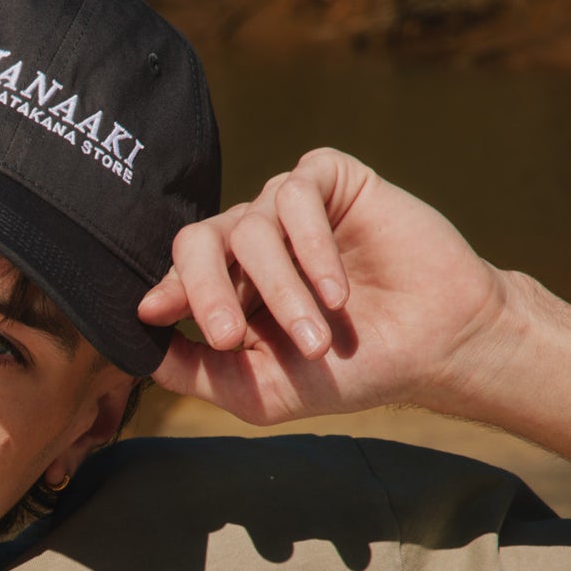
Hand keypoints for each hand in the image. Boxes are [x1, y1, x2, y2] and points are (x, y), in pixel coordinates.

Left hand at [138, 148, 514, 424]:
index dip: (166, 292)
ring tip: (317, 338)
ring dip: (282, 290)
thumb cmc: (351, 372)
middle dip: (204, 290)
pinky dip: (311, 246)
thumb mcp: (261, 389)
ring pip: (250, 228)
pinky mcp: (332, 181)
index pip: (178, 275)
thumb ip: (195, 371)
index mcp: (229, 286)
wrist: (436, 349)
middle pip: (197, 241)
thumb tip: (135, 349)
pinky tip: (336, 292)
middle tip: (225, 337)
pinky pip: (296, 192)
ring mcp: (290, 208)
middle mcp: (252, 241)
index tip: (153, 314)